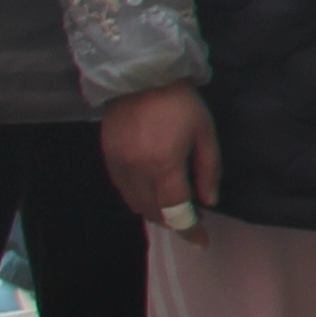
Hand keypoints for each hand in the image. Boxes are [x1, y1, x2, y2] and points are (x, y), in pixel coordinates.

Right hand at [100, 85, 222, 225]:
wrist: (140, 76)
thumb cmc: (180, 102)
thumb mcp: (205, 133)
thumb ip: (208, 170)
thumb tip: (208, 202)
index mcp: (163, 164)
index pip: (175, 211)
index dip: (190, 230)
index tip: (202, 241)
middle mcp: (136, 170)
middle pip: (153, 212)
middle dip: (174, 222)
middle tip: (193, 218)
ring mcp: (118, 165)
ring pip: (135, 204)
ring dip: (156, 212)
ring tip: (175, 206)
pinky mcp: (107, 158)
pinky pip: (123, 190)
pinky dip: (139, 198)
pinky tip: (154, 192)